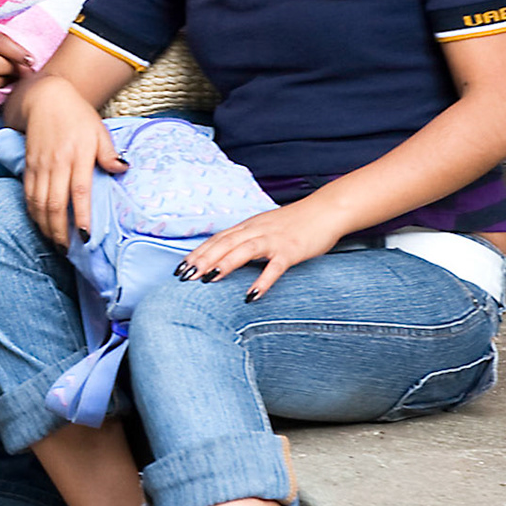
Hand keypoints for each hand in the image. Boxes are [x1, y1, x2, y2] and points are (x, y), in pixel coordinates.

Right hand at [18, 74, 124, 245]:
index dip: (81, 216)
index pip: (79, 192)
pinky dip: (33, 213)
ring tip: (55, 243)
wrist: (45, 98)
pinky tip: (40, 224)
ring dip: (45, 226)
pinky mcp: (28, 165)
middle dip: (60, 230)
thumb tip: (123, 170)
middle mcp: (56, 162)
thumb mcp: (99, 130)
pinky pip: (28, 194)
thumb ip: (109, 153)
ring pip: (39, 203)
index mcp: (78, 155)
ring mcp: (39, 165)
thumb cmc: (77, 115)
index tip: (86, 236)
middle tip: (68, 250)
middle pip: (55, 204)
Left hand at [175, 197, 344, 301]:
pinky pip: (275, 267)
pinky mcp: (291, 251)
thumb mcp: (264, 228)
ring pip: (244, 250)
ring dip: (224, 264)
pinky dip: (262, 280)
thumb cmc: (295, 223)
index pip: (216, 240)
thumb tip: (225, 256)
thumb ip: (246, 240)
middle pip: (224, 244)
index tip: (179, 267)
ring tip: (207, 279)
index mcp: (247, 227)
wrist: (326, 210)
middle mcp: (256, 231)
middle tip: (184, 275)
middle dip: (202, 260)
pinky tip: (251, 294)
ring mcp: (273, 240)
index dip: (197, 253)